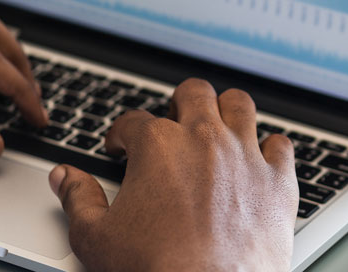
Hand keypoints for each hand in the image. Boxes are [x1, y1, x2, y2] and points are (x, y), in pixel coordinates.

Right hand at [49, 78, 297, 270]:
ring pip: (240, 104)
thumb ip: (78, 199)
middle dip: (179, 103)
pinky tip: (261, 158)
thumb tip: (65, 178)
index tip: (121, 147)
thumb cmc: (156, 269)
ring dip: (227, 109)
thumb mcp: (97, 238)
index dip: (122, 133)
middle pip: (194, 93)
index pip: (134, 121)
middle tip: (174, 122)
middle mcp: (205, 139)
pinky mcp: (278, 180)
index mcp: (158, 145)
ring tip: (218, 124)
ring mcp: (245, 156)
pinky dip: (271, 149)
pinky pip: (282, 145)